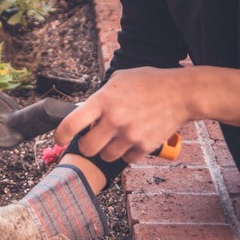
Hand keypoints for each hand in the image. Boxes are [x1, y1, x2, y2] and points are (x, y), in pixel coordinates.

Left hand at [54, 66, 192, 163]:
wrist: (180, 93)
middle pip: (87, 148)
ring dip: (107, 151)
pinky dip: (127, 153)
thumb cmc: (148, 83)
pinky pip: (126, 159)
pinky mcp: (144, 146)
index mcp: (103, 100)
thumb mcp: (119, 80)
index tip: (59, 139)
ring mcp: (129, 135)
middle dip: (87, 145)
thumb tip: (85, 112)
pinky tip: (132, 140)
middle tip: (92, 140)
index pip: (71, 123)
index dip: (60, 135)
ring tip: (115, 138)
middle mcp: (114, 119)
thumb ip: (100, 96)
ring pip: (106, 157)